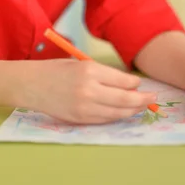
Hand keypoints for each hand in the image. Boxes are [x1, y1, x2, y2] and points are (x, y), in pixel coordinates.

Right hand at [21, 59, 156, 123]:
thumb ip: (103, 74)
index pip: (121, 80)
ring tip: (141, 107)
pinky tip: (123, 113)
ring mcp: (83, 107)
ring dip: (131, 110)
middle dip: (141, 100)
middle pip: (123, 99)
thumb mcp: (81, 64)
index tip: (141, 84)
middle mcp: (88, 89)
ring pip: (115, 112)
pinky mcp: (78, 119)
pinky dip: (115, 117)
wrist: (32, 84)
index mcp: (89, 70)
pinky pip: (103, 119)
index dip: (135, 84)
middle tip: (153, 98)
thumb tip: (128, 84)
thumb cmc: (57, 70)